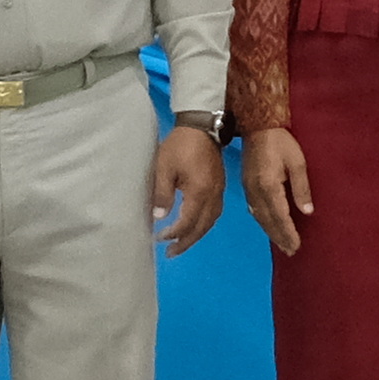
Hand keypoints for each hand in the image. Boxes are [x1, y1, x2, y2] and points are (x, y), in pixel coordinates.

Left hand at [151, 124, 227, 254]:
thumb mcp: (164, 168)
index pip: (187, 223)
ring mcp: (219, 191)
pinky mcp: (220, 186)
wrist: (202, 126)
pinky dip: (204, 224)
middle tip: (171, 253)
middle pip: (202, 227)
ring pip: (211, 222)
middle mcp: (213, 196)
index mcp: (199, 192)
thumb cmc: (180, 145)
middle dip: (186, 242)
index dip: (173, 234)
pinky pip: (214, 213)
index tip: (158, 238)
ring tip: (182, 243)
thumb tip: (159, 217)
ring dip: (197, 235)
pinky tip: (195, 225)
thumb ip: (162, 194)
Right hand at [240, 127, 312, 255]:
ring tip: (282, 244)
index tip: (297, 245)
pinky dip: (262, 221)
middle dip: (280, 237)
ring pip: (259, 217)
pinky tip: (268, 226)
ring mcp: (249, 189)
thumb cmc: (281, 141)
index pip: (280, 216)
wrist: (257, 126)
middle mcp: (256, 191)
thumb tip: (307, 212)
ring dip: (271, 232)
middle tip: (291, 251)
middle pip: (268, 220)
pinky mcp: (246, 185)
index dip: (289, 232)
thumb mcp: (297, 162)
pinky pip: (254, 209)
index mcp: (269, 186)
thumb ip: (302, 188)